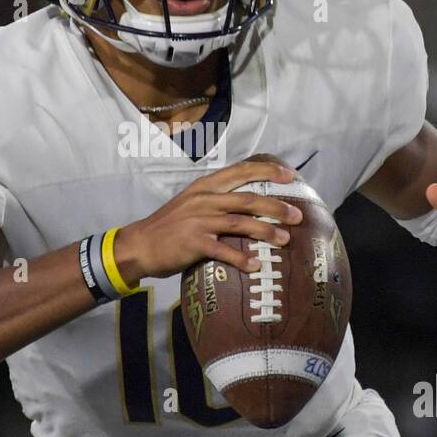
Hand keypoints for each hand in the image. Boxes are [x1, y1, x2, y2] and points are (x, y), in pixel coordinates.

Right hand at [115, 160, 303, 279]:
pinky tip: (255, 266)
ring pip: (240, 223)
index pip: (240, 171)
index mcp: (204, 186)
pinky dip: (242, 259)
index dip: (267, 171)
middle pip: (247, 199)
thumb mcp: (191, 203)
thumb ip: (216, 200)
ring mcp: (198, 221)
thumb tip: (247, 203)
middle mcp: (203, 200)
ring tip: (286, 239)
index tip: (289, 175)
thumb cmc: (169, 227)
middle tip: (297, 216)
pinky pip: (223, 251)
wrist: (139, 245)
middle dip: (276, 206)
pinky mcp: (193, 243)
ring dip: (266, 231)